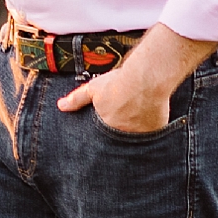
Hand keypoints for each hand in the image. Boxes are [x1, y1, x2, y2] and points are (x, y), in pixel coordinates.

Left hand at [55, 64, 170, 132]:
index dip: (105, 133)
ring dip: (135, 132)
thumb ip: (77, 99)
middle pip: (120, 139)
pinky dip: (151, 129)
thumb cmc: (119, 83)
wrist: (146, 79)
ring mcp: (141, 135)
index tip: (107, 131)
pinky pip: (152, 134)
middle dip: (120, 134)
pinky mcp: (156, 131)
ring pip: (137, 138)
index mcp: (107, 127)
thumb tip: (61, 106)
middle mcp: (124, 135)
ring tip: (136, 119)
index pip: (103, 138)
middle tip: (122, 126)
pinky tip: (150, 119)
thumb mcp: (93, 89)